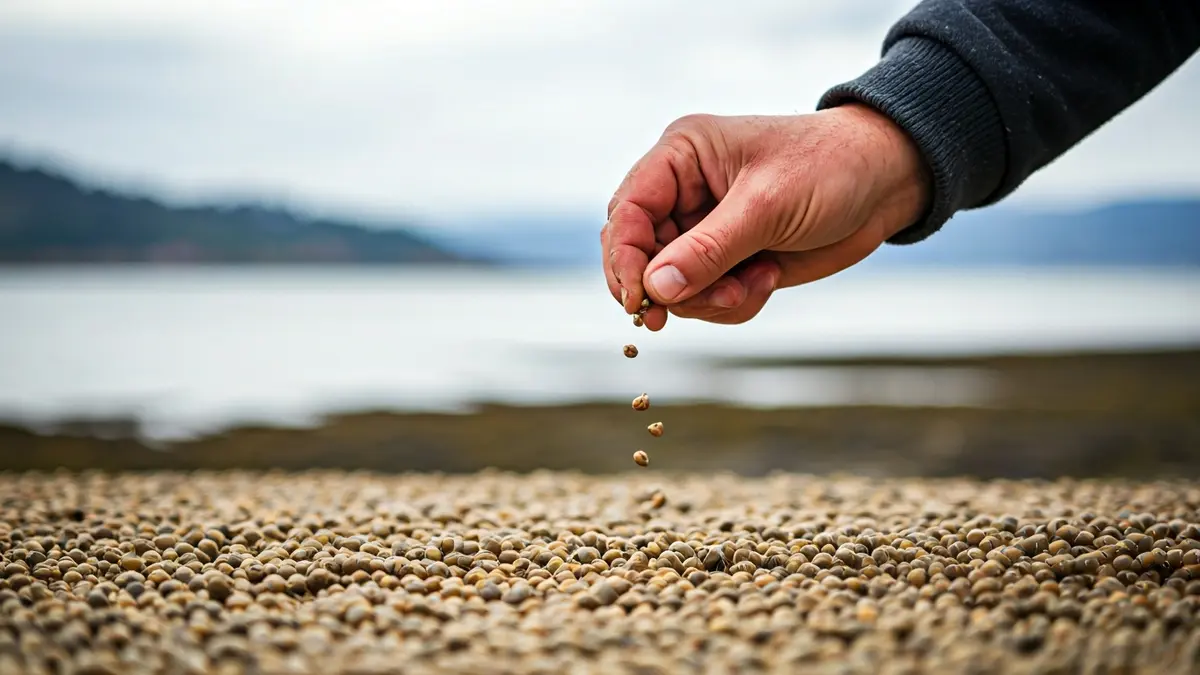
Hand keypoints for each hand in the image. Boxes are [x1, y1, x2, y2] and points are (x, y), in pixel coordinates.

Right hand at [601, 103, 931, 329]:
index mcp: (680, 157)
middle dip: (669, 286)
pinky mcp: (727, 259)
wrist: (886, 184)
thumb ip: (708, 250)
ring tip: (755, 284)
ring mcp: (704, 229)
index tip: (640, 299)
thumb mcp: (766, 206)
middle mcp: (683, 192)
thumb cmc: (829, 169)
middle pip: (639, 255)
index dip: (625, 258)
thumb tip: (655, 289)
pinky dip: (732, 302)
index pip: (628, 211)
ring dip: (709, 298)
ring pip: (671, 285)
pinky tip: (767, 279)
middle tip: (695, 307)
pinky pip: (705, 298)